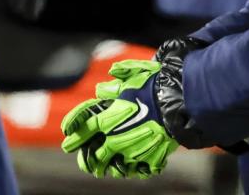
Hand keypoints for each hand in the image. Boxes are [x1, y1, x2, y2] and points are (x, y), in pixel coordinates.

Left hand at [61, 60, 178, 177]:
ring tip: (104, 170)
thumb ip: (116, 83)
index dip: (73, 130)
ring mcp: (133, 151)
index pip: (84, 126)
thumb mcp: (135, 77)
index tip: (67, 135)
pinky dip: (132, 170)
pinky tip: (130, 168)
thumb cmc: (157, 87)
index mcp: (110, 118)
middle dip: (87, 159)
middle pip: (95, 155)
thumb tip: (101, 89)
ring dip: (108, 168)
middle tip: (84, 161)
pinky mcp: (150, 160)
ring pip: (114, 168)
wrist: (181, 102)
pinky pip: (137, 171)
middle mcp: (117, 138)